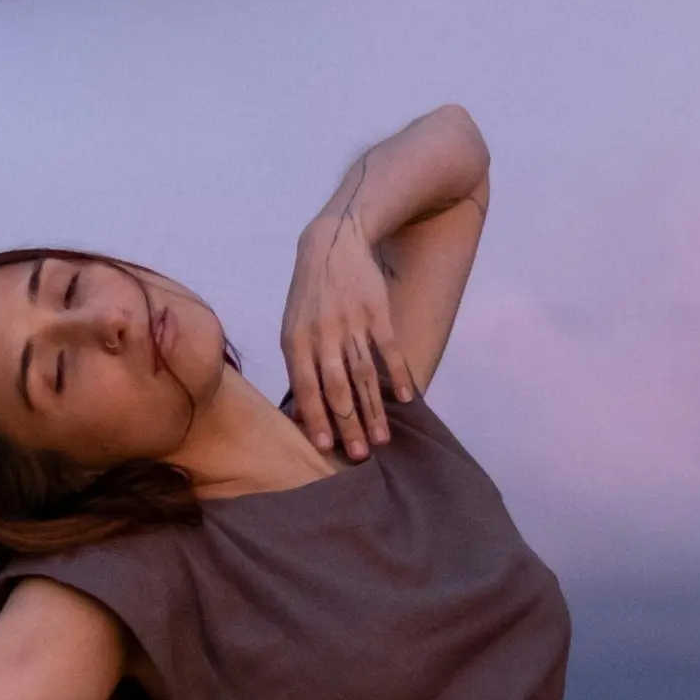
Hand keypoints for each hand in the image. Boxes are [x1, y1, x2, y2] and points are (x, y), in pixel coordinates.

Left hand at [281, 211, 405, 456]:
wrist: (333, 244)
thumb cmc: (309, 295)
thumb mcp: (292, 325)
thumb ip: (298, 364)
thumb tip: (303, 410)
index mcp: (296, 340)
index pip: (304, 387)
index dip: (314, 417)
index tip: (323, 446)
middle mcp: (322, 335)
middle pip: (336, 387)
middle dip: (347, 424)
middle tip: (358, 454)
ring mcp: (351, 323)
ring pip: (363, 374)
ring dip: (374, 409)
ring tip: (382, 438)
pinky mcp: (376, 313)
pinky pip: (389, 349)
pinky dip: (399, 374)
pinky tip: (407, 397)